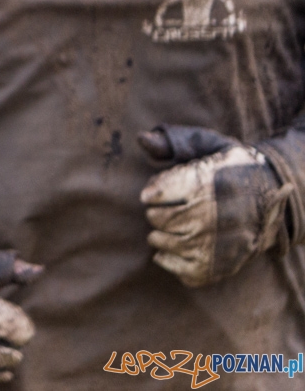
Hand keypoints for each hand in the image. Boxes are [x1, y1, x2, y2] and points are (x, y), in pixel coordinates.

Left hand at [138, 124, 292, 286]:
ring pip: (169, 244)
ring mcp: (220, 244)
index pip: (160, 194)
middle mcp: (216, 216)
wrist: (270, 197)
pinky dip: (170, 261)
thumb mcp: (207, 146)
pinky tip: (171, 248)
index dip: (152, 193)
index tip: (153, 193)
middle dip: (155, 213)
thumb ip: (174, 142)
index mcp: (210, 185)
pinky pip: (185, 272)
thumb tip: (142, 140)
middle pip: (162, 220)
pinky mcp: (223, 266)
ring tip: (165, 228)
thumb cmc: (229, 169)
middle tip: (161, 210)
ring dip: (159, 236)